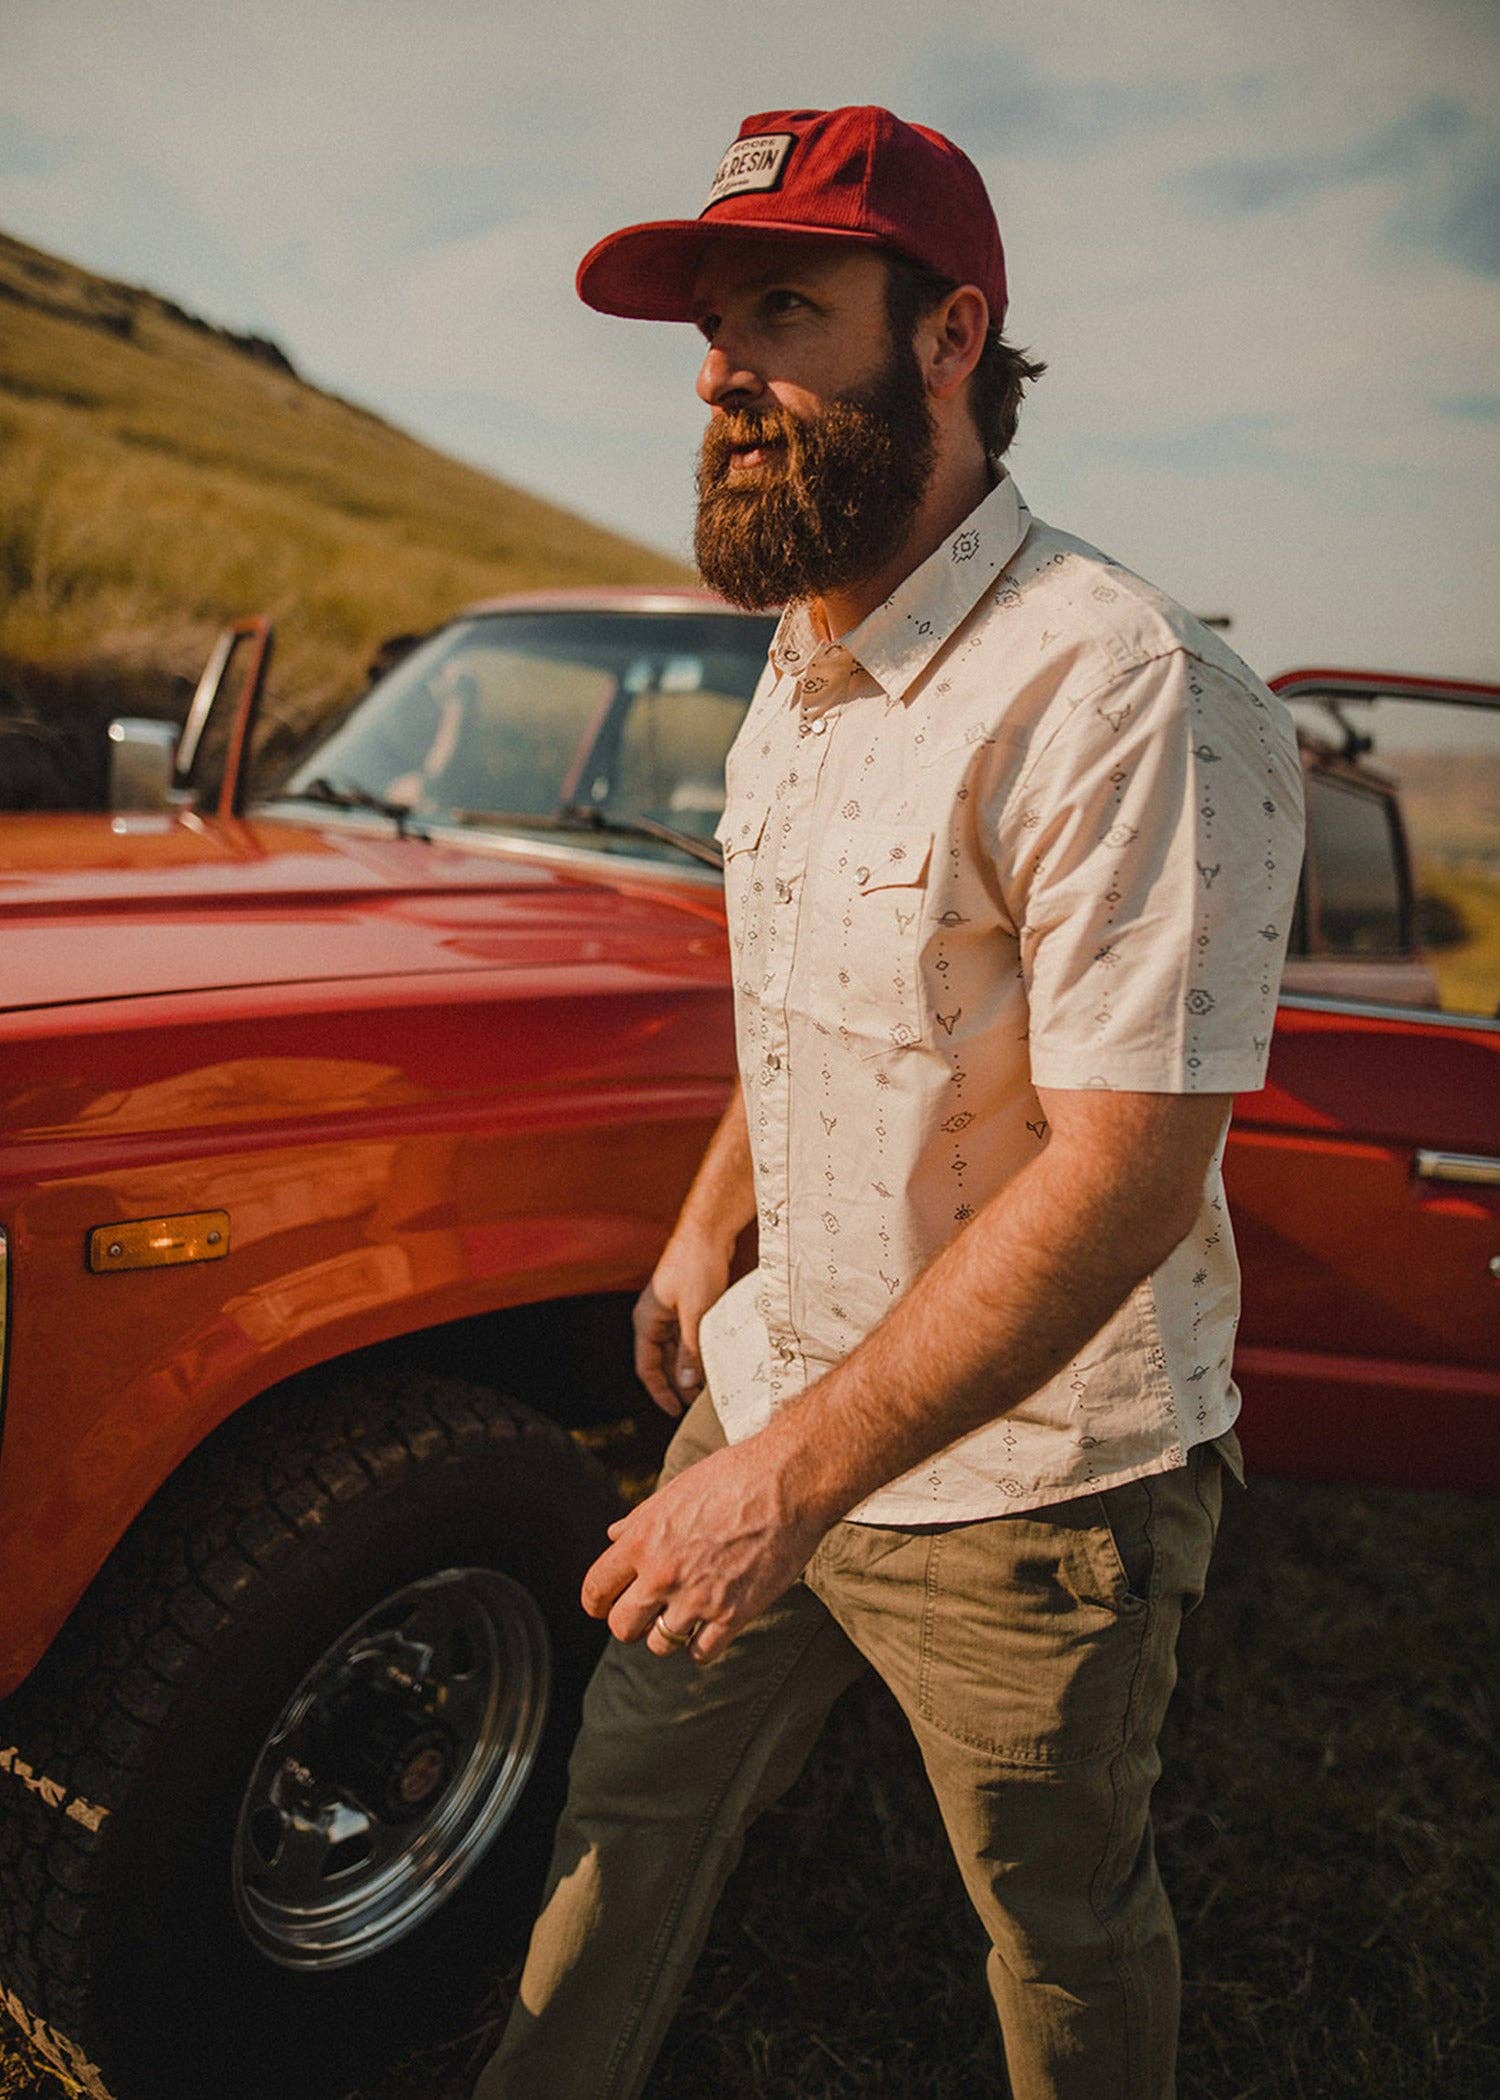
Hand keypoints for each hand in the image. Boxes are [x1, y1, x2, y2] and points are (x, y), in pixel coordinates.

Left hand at [580, 1437, 829, 1663]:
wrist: (788, 1482)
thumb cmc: (733, 1476)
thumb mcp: (676, 1490)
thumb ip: (641, 1519)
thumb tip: (614, 1534)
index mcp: (642, 1539)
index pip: (596, 1589)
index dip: (597, 1602)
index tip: (605, 1606)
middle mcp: (662, 1573)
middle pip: (622, 1627)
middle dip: (632, 1623)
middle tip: (649, 1613)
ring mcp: (697, 1598)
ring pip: (660, 1645)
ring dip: (669, 1635)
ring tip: (686, 1616)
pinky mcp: (732, 1614)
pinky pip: (701, 1653)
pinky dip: (703, 1645)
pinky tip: (712, 1626)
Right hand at [632, 1231, 731, 1417]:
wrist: (710, 1230)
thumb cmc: (697, 1265)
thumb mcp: (696, 1314)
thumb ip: (691, 1351)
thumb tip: (688, 1384)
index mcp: (646, 1320)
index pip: (646, 1367)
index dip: (659, 1391)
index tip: (675, 1411)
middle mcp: (655, 1317)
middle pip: (663, 1360)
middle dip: (678, 1383)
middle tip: (697, 1404)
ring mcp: (672, 1309)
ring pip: (678, 1348)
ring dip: (691, 1367)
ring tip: (710, 1386)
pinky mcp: (689, 1302)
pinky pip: (691, 1335)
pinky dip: (700, 1350)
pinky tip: (716, 1361)